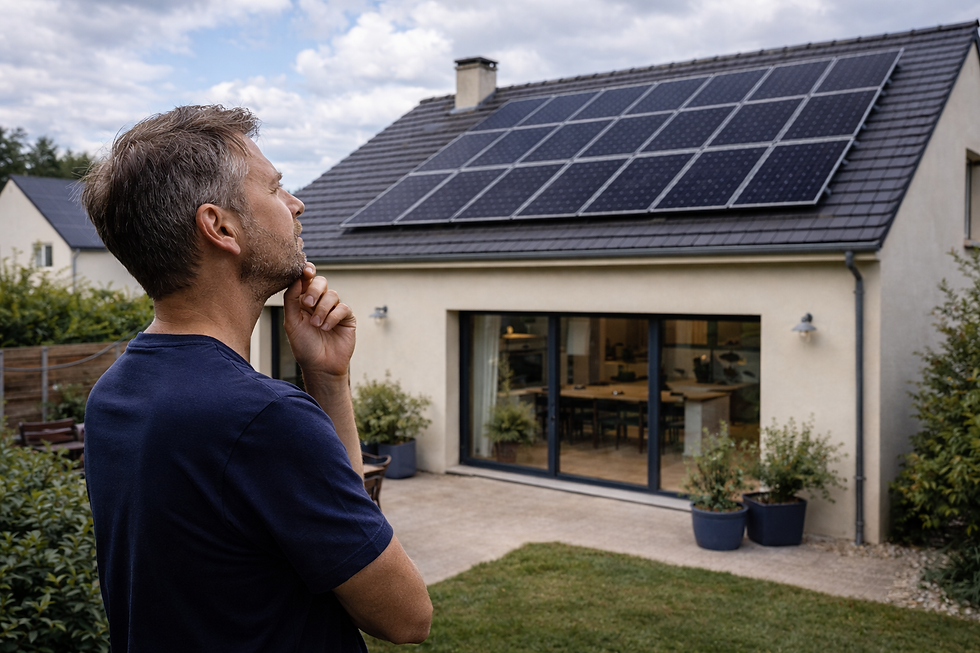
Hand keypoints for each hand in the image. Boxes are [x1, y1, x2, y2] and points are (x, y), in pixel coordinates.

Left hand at [282, 262, 355, 377]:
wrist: (320, 366)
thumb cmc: (304, 346)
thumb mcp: (292, 322)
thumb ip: (292, 299)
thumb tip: (297, 279)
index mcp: (303, 301)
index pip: (306, 280)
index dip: (307, 272)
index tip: (306, 272)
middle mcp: (319, 303)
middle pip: (321, 282)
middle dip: (314, 290)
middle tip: (308, 303)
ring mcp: (334, 310)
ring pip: (332, 295)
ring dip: (322, 309)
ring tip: (316, 325)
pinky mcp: (346, 318)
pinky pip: (342, 308)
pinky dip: (333, 317)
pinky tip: (326, 328)